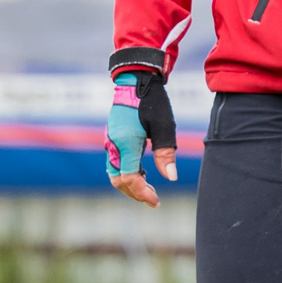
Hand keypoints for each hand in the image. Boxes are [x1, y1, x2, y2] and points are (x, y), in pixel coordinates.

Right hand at [106, 70, 178, 206]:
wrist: (136, 81)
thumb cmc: (153, 102)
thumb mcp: (164, 127)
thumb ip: (166, 153)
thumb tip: (170, 178)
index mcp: (126, 144)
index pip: (129, 178)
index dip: (142, 193)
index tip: (155, 201)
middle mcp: (113, 145)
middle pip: (118, 181)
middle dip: (135, 193)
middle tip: (154, 199)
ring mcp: (111, 142)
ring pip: (115, 173)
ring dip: (131, 184)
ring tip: (150, 188)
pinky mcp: (113, 138)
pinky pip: (115, 163)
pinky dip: (127, 173)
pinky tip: (144, 172)